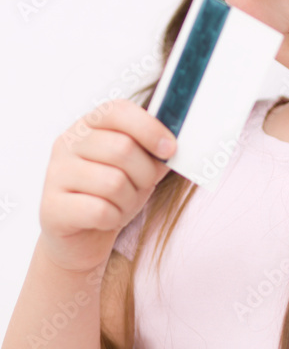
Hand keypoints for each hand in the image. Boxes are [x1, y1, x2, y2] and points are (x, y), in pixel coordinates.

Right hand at [39, 99, 176, 272]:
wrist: (83, 238)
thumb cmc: (114, 196)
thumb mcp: (140, 168)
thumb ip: (156, 151)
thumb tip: (177, 143)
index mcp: (89, 125)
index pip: (119, 110)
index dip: (149, 128)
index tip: (170, 149)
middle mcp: (67, 143)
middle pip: (122, 148)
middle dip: (144, 174)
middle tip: (142, 186)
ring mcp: (55, 174)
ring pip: (113, 182)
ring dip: (129, 200)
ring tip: (121, 204)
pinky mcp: (52, 207)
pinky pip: (99, 210)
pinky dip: (113, 218)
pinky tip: (105, 219)